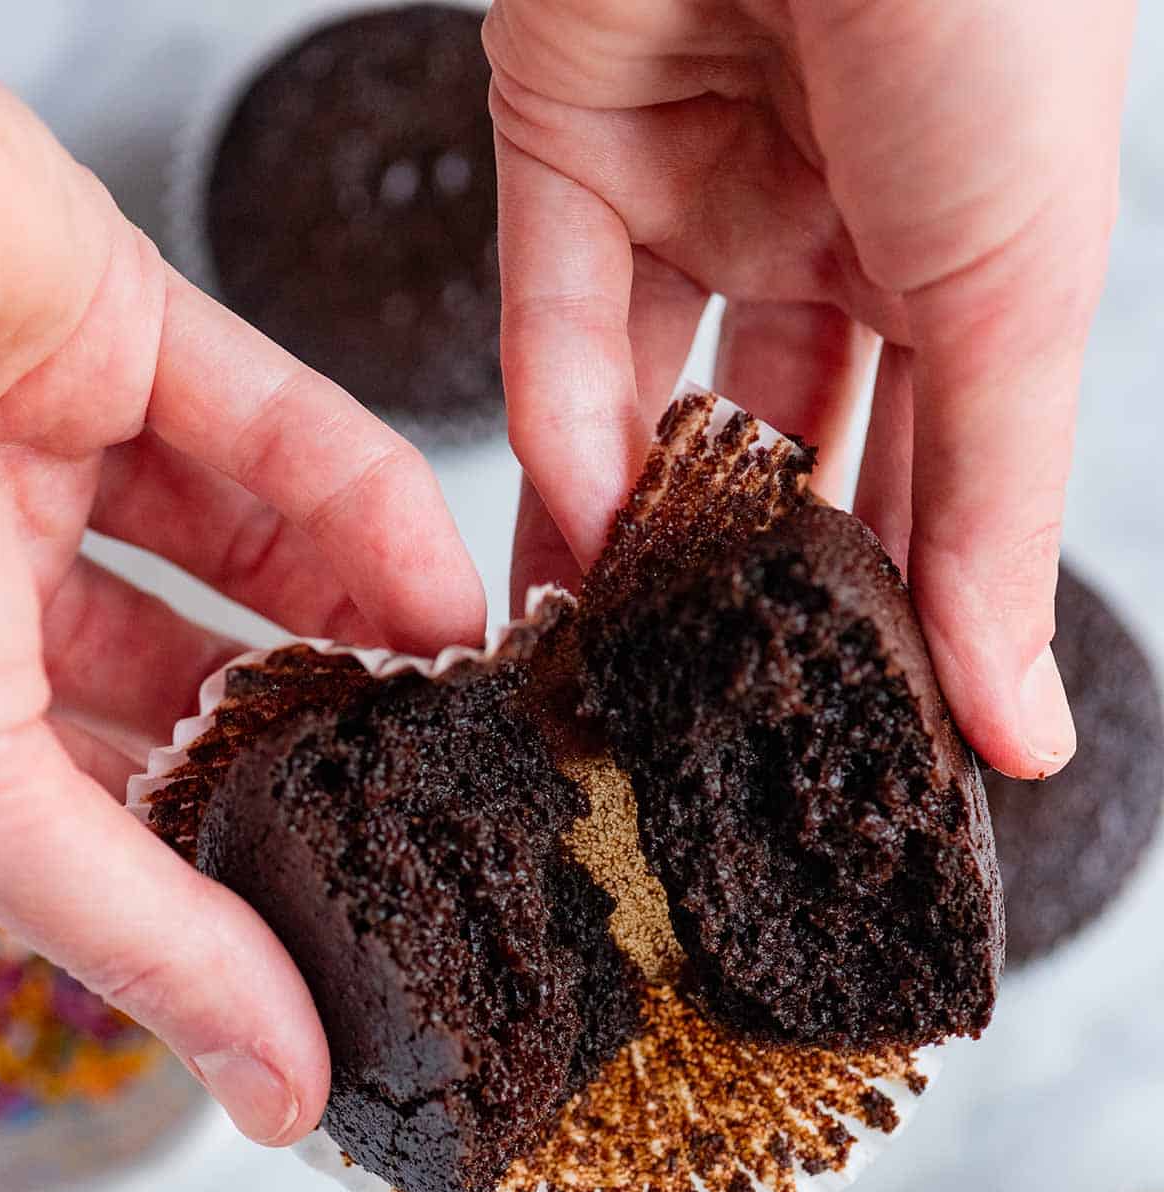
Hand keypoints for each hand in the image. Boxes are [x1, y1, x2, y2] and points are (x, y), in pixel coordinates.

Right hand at [0, 70, 484, 1143]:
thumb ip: (142, 928)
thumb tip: (279, 1092)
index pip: (95, 832)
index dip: (217, 898)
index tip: (349, 961)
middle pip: (181, 695)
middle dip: (307, 758)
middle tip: (443, 827)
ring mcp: (40, 444)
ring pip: (238, 556)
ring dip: (356, 629)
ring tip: (471, 719)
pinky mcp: (109, 317)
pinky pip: (266, 421)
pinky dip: (360, 502)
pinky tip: (448, 591)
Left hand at [485, 0, 1134, 776]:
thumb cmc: (990, 18)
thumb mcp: (1015, 307)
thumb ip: (992, 528)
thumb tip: (1021, 721)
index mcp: (961, 261)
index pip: (922, 476)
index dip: (890, 607)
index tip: (857, 735)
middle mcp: (828, 229)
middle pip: (772, 456)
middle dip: (739, 581)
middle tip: (706, 720)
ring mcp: (696, 182)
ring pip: (645, 401)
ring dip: (623, 532)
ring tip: (609, 673)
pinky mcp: (569, 133)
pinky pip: (555, 315)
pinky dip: (558, 423)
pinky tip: (574, 533)